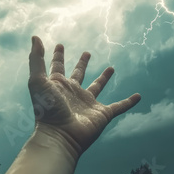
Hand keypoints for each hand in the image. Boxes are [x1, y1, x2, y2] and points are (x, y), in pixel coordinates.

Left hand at [28, 36, 140, 157]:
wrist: (59, 136)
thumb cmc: (47, 110)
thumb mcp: (37, 81)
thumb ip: (36, 59)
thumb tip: (35, 37)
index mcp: (58, 85)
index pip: (58, 66)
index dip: (58, 56)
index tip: (60, 45)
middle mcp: (73, 92)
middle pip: (79, 74)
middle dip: (82, 63)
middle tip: (86, 53)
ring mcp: (87, 103)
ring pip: (98, 87)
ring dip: (104, 78)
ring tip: (111, 68)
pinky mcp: (102, 114)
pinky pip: (119, 106)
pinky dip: (129, 102)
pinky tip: (137, 96)